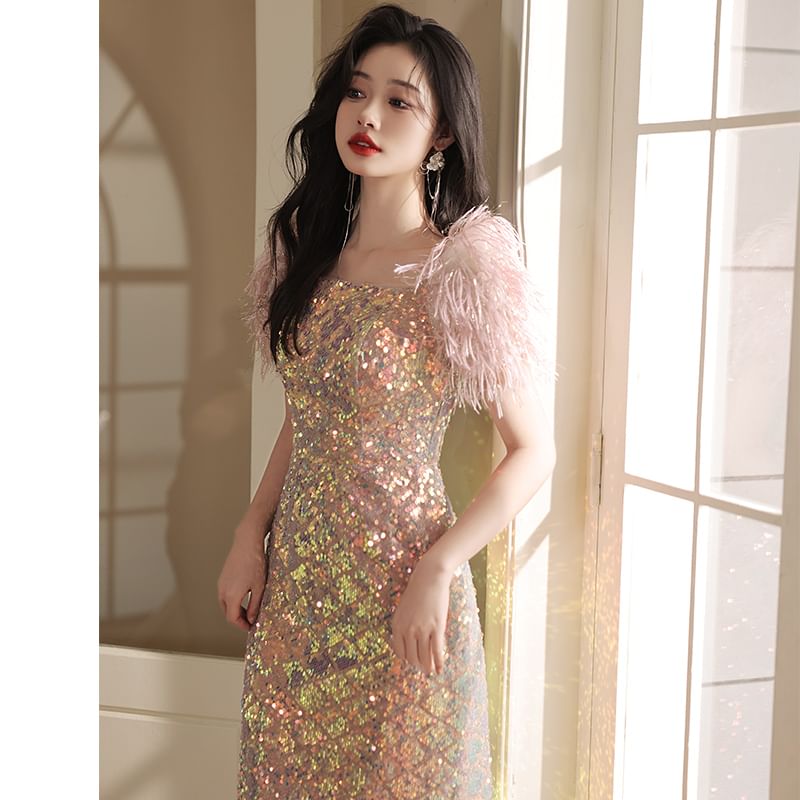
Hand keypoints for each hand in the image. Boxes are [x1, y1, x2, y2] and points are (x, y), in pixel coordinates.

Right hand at [217, 526, 267, 631]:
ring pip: (225, 603)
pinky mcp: (222, 576)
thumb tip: (252, 619)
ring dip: (235, 609)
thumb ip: (255, 605)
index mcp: (231, 596)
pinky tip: (244, 595)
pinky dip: (232, 600)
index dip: (242, 625)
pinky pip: (224, 594)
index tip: (251, 627)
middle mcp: (222, 591)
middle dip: (238, 618)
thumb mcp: (260, 587)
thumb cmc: (255, 563)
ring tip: (249, 608)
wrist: (247, 543)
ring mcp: (221, 583)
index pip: (232, 618)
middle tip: (251, 619)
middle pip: (227, 612)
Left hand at [390, 558, 452, 674]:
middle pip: (411, 657)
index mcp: (397, 625)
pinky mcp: (436, 628)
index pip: (399, 651)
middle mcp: (408, 630)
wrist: (429, 578)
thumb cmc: (417, 592)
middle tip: (423, 668)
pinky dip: (439, 663)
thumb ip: (403, 625)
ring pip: (424, 657)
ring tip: (431, 671)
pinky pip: (437, 651)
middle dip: (417, 665)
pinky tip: (440, 669)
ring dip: (428, 667)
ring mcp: (422, 630)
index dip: (406, 659)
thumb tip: (408, 642)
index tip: (412, 662)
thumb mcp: (403, 609)